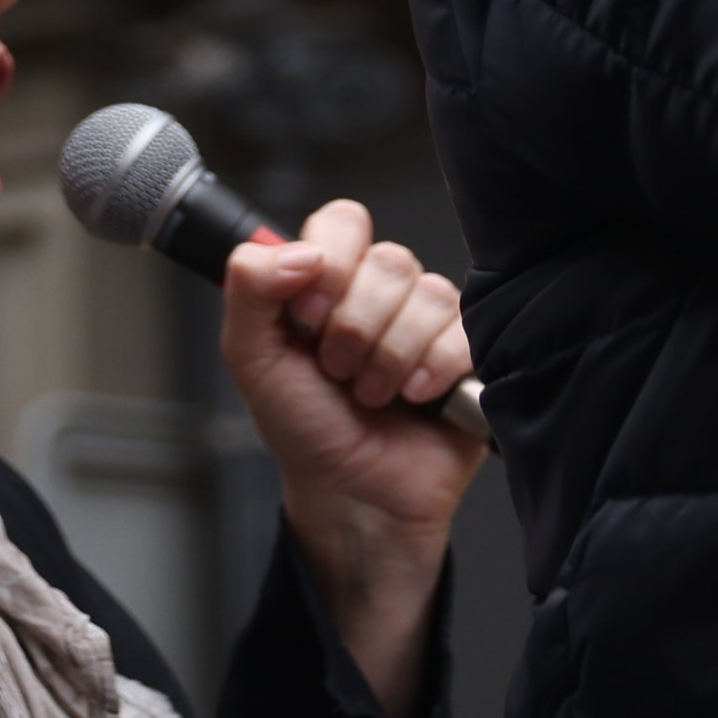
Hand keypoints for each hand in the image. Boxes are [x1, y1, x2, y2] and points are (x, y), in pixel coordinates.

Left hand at [225, 198, 483, 717]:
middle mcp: (380, 291)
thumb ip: (249, 291)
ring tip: (372, 394)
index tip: (309, 314)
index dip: (331, 261)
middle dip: (354, 328)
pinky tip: (415, 399)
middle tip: (337, 371)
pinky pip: (462, 332)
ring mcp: (427, 319)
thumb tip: (293, 249)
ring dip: (388, 358)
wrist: (353, 496)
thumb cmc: (304, 430)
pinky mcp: (468, 351)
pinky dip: (430, 371)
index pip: (343, 222)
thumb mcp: (253, 360)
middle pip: (389, 260)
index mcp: (330, 279)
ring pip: (427, 294)